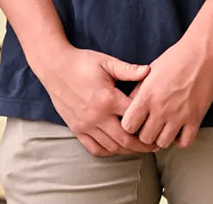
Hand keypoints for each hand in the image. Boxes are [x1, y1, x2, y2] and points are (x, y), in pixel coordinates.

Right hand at [37, 44, 161, 157]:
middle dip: (142, 145)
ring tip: (138, 146)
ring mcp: (86, 125)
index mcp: (108, 99)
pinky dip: (108, 151)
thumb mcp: (106, 62)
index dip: (147, 122)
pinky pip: (95, 148)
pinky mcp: (77, 129)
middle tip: (154, 145)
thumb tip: (148, 71)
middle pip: (125, 140)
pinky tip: (117, 147)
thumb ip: (128, 70)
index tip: (158, 124)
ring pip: (111, 147)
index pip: (134, 117)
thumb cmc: (82, 62)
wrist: (55, 67)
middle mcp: (97, 116)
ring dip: (127, 149)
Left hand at [121, 39, 212, 149]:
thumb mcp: (150, 71)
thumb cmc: (174, 59)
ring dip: (161, 138)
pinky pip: (185, 143)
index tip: (135, 121)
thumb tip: (128, 105)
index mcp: (147, 95)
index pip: (128, 126)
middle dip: (145, 134)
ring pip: (163, 144)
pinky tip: (178, 130)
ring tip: (163, 129)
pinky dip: (180, 140)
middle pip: (145, 138)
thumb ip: (137, 90)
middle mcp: (161, 109)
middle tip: (149, 126)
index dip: (130, 125)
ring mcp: (179, 116)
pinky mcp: (195, 119)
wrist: (201, 55)